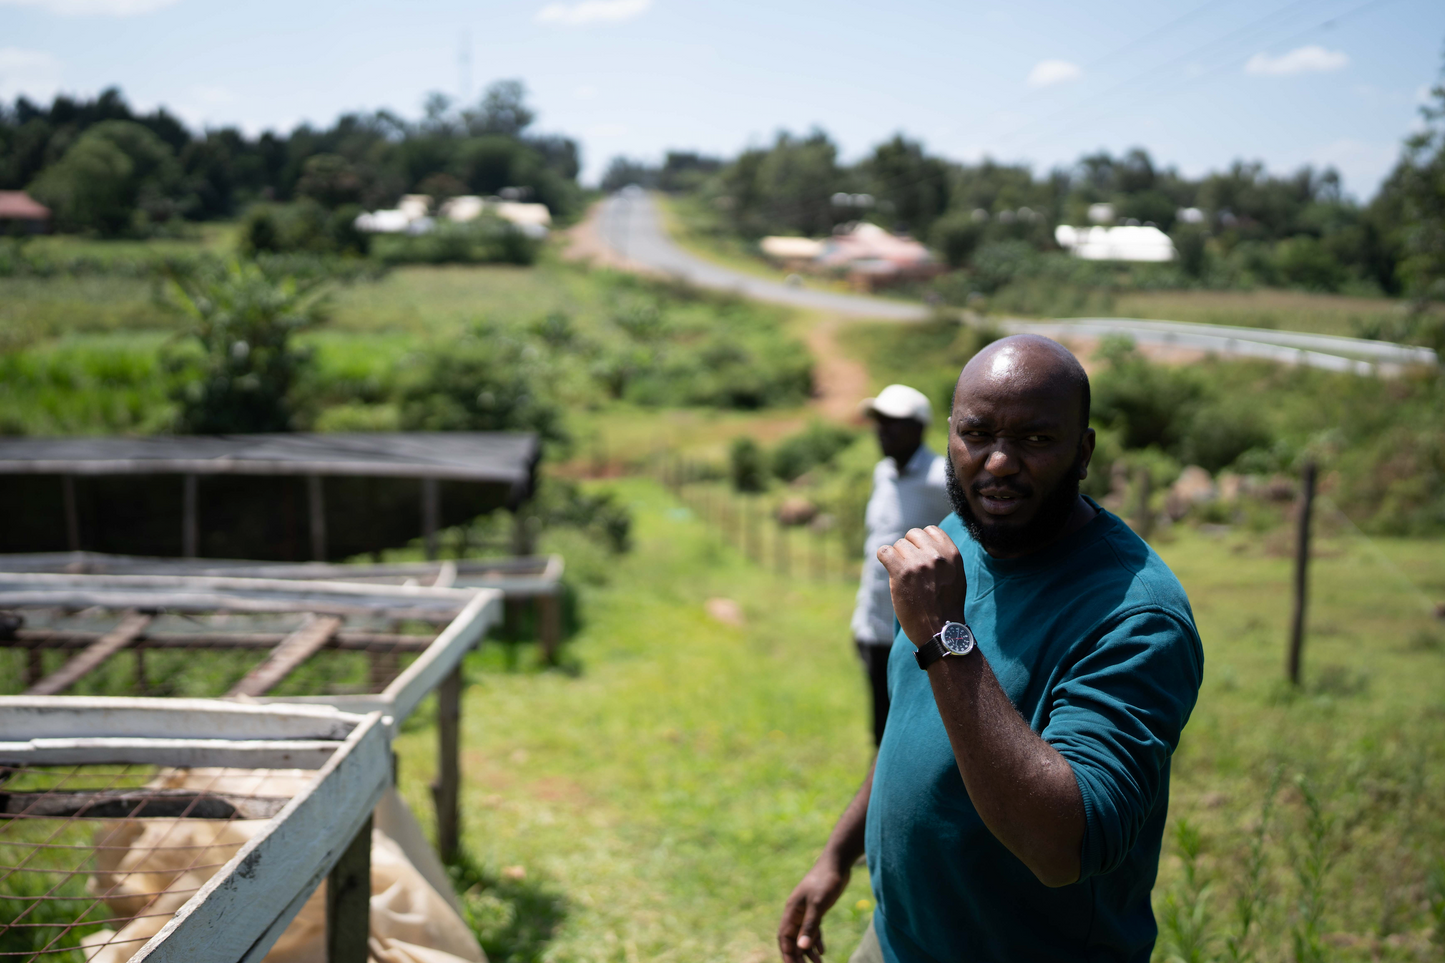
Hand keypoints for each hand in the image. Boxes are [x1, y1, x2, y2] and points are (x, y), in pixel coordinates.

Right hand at [777, 856, 850, 961]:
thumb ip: (810, 926)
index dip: (787, 953)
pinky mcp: (817, 909)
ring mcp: (806, 910)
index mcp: (792, 910)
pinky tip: (823, 951)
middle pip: (793, 939)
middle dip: (798, 955)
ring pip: (804, 936)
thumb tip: (802, 947)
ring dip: (809, 951)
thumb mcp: (818, 904)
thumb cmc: (826, 880)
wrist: (837, 862)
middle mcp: (796, 912)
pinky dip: (816, 941)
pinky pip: (813, 929)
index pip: (784, 937)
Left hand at [877, 526, 966, 647]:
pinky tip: (890, 570)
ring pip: (898, 545)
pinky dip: (884, 558)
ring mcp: (918, 563)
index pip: (930, 530)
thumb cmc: (946, 605)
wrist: (939, 630)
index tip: (920, 556)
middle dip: (909, 549)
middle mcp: (936, 555)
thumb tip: (927, 541)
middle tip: (911, 569)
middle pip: (912, 535)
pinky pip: (884, 552)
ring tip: (905, 577)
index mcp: (951, 554)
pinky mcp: (901, 573)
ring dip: (898, 558)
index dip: (922, 542)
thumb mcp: (956, 575)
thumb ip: (944, 557)